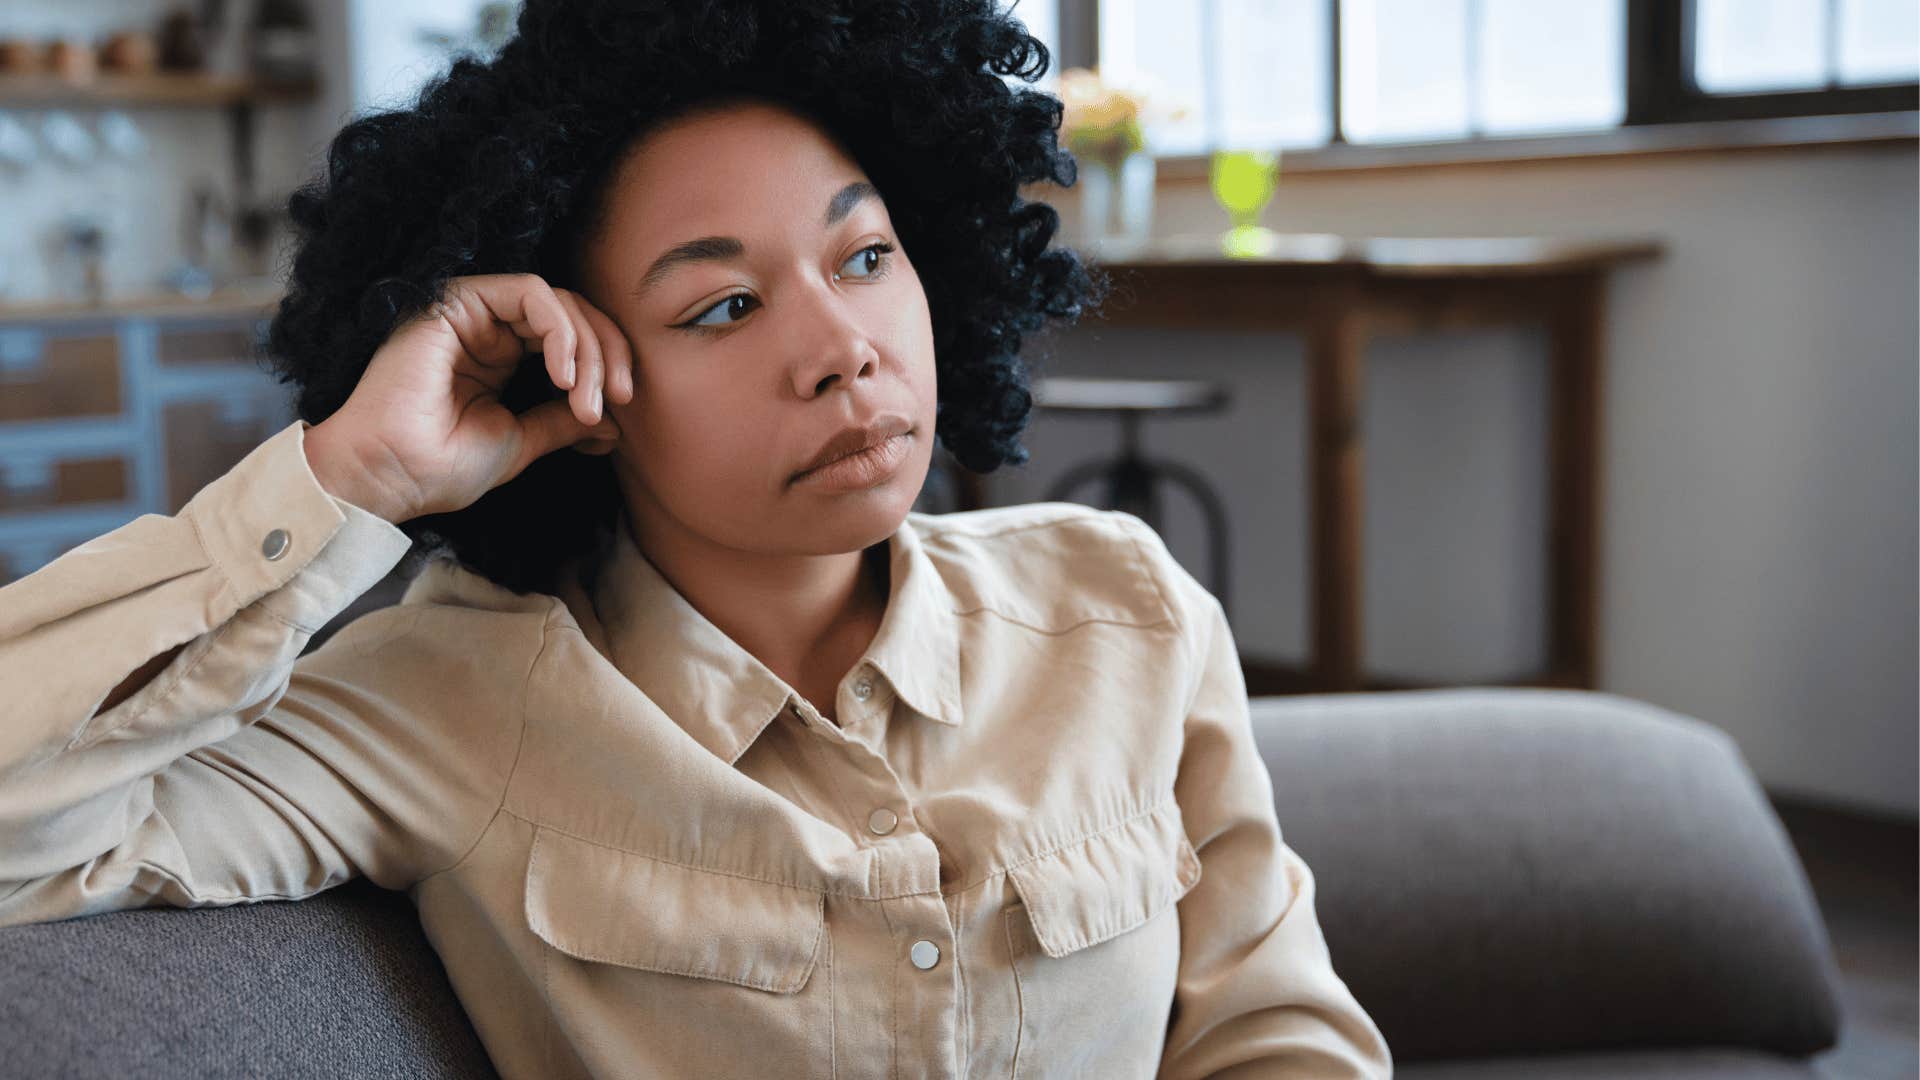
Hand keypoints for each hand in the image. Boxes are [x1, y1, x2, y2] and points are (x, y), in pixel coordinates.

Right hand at [303, 273, 634, 522]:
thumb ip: (564, 421)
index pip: (573, 339)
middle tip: (619, 399)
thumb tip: (613, 420)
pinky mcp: (458, 300)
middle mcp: (490, 329)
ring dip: (588, 347)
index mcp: (503, 358)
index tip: (622, 409)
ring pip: (560, 301)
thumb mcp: (523, 440)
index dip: (608, 365)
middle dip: (609, 353)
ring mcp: (473, 312)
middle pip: (575, 314)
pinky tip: (563, 374)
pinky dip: (560, 330)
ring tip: (586, 400)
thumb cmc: (442, 466)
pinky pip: (531, 292)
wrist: (390, 475)